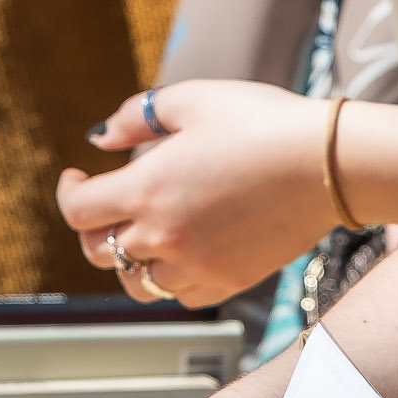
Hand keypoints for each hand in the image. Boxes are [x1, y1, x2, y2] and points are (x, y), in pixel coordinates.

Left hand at [55, 80, 353, 306]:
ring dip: (127, 259)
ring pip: (135, 283)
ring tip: (140, 234)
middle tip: (107, 204)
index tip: (77, 178)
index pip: (77, 211)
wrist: (328, 164)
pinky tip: (180, 251)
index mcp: (146, 190)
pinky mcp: (228, 282)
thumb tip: (100, 139)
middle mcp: (163, 236)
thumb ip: (135, 117)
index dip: (68, 192)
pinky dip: (169, 278)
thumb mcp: (191, 101)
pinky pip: (179, 296)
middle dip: (93, 226)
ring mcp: (195, 265)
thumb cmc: (261, 122)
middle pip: (98, 251)